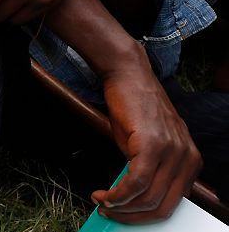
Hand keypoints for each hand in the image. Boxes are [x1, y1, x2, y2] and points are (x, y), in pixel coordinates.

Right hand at [92, 50, 200, 223]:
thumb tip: (133, 198)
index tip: (125, 216)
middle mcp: (187, 157)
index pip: (173, 202)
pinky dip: (118, 194)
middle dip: (133, 217)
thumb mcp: (146, 144)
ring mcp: (172, 151)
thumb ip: (147, 170)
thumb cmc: (135, 108)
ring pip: (149, 197)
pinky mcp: (152, 144)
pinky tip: (105, 194)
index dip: (147, 216)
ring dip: (121, 207)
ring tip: (102, 202)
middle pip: (163, 205)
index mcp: (190, 160)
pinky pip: (136, 181)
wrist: (128, 76)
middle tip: (110, 214)